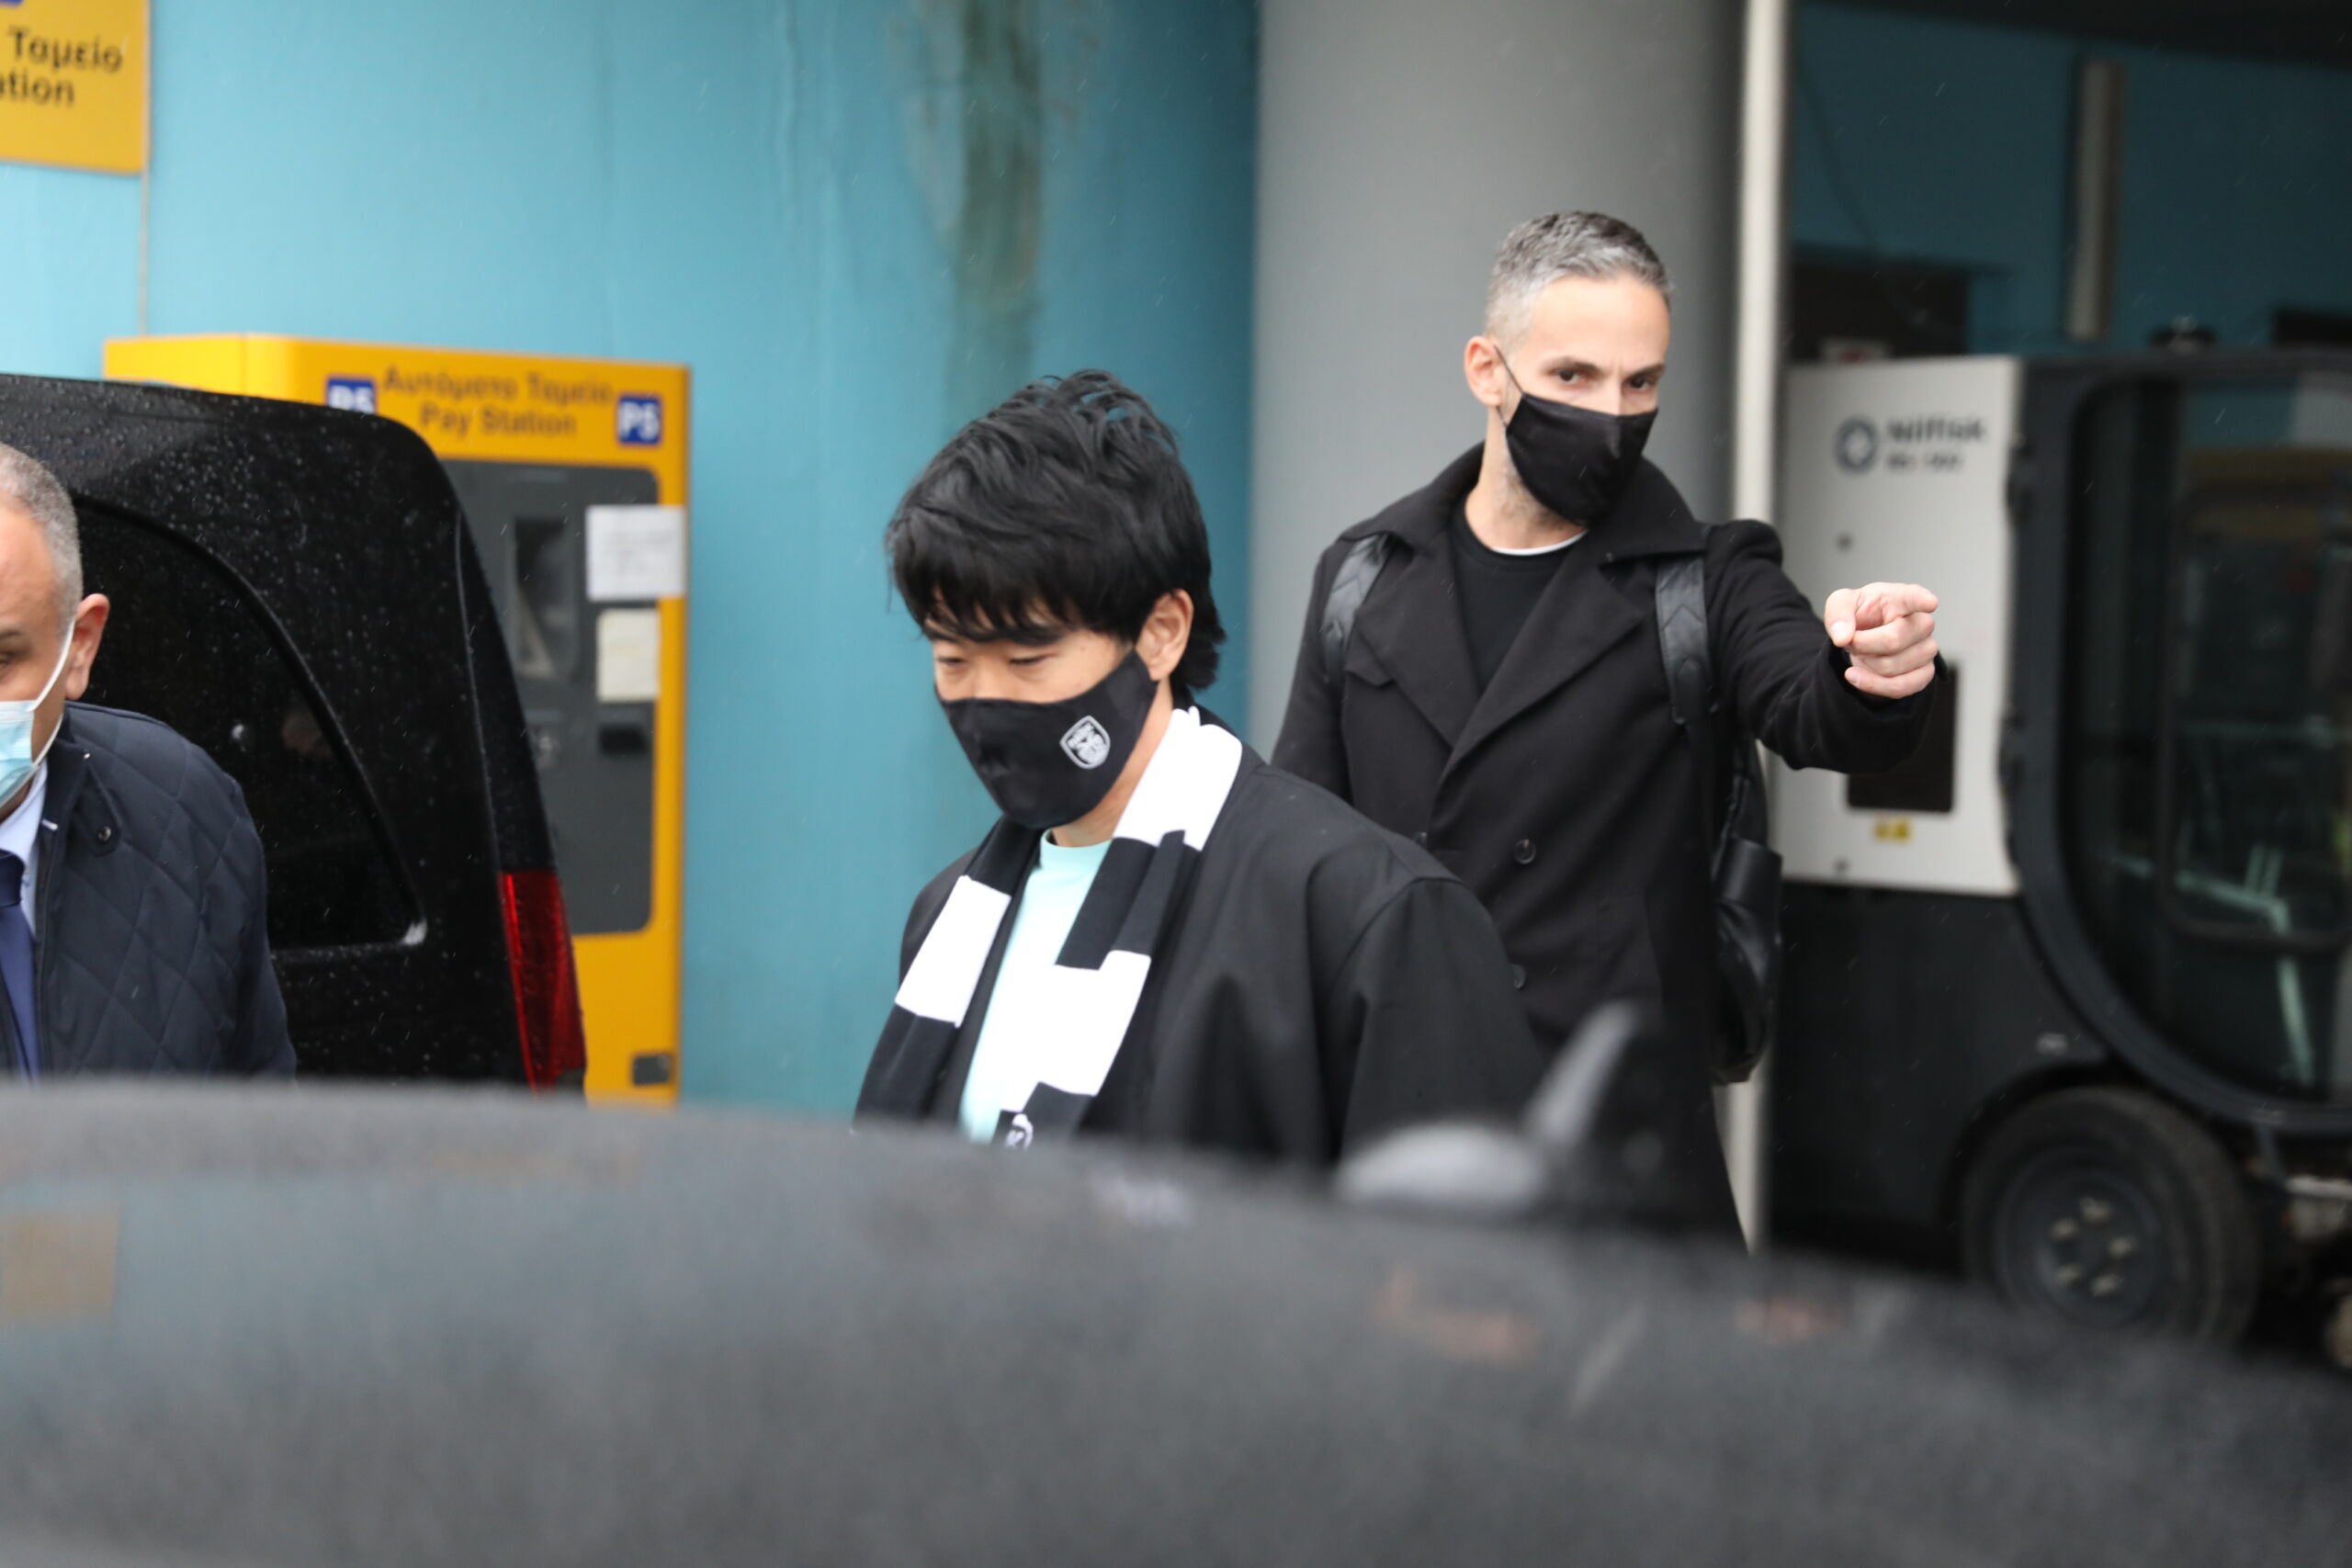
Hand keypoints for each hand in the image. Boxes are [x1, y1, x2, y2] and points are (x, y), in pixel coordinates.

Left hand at [1824, 583, 1938, 698]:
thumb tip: (1843, 637)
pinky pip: (1901, 687)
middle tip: (1853, 640)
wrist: (1864, 639)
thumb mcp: (1840, 604)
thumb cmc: (1860, 615)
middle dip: (1861, 645)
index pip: (1914, 597)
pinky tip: (1858, 677)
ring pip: (1892, 667)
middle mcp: (1921, 622)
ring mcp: (1927, 648)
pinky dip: (1873, 685)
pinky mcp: (1924, 673)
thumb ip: (1838, 614)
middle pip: (1893, 640)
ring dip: (1866, 664)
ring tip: (1863, 653)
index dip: (1923, 600)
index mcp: (1902, 598)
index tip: (1930, 602)